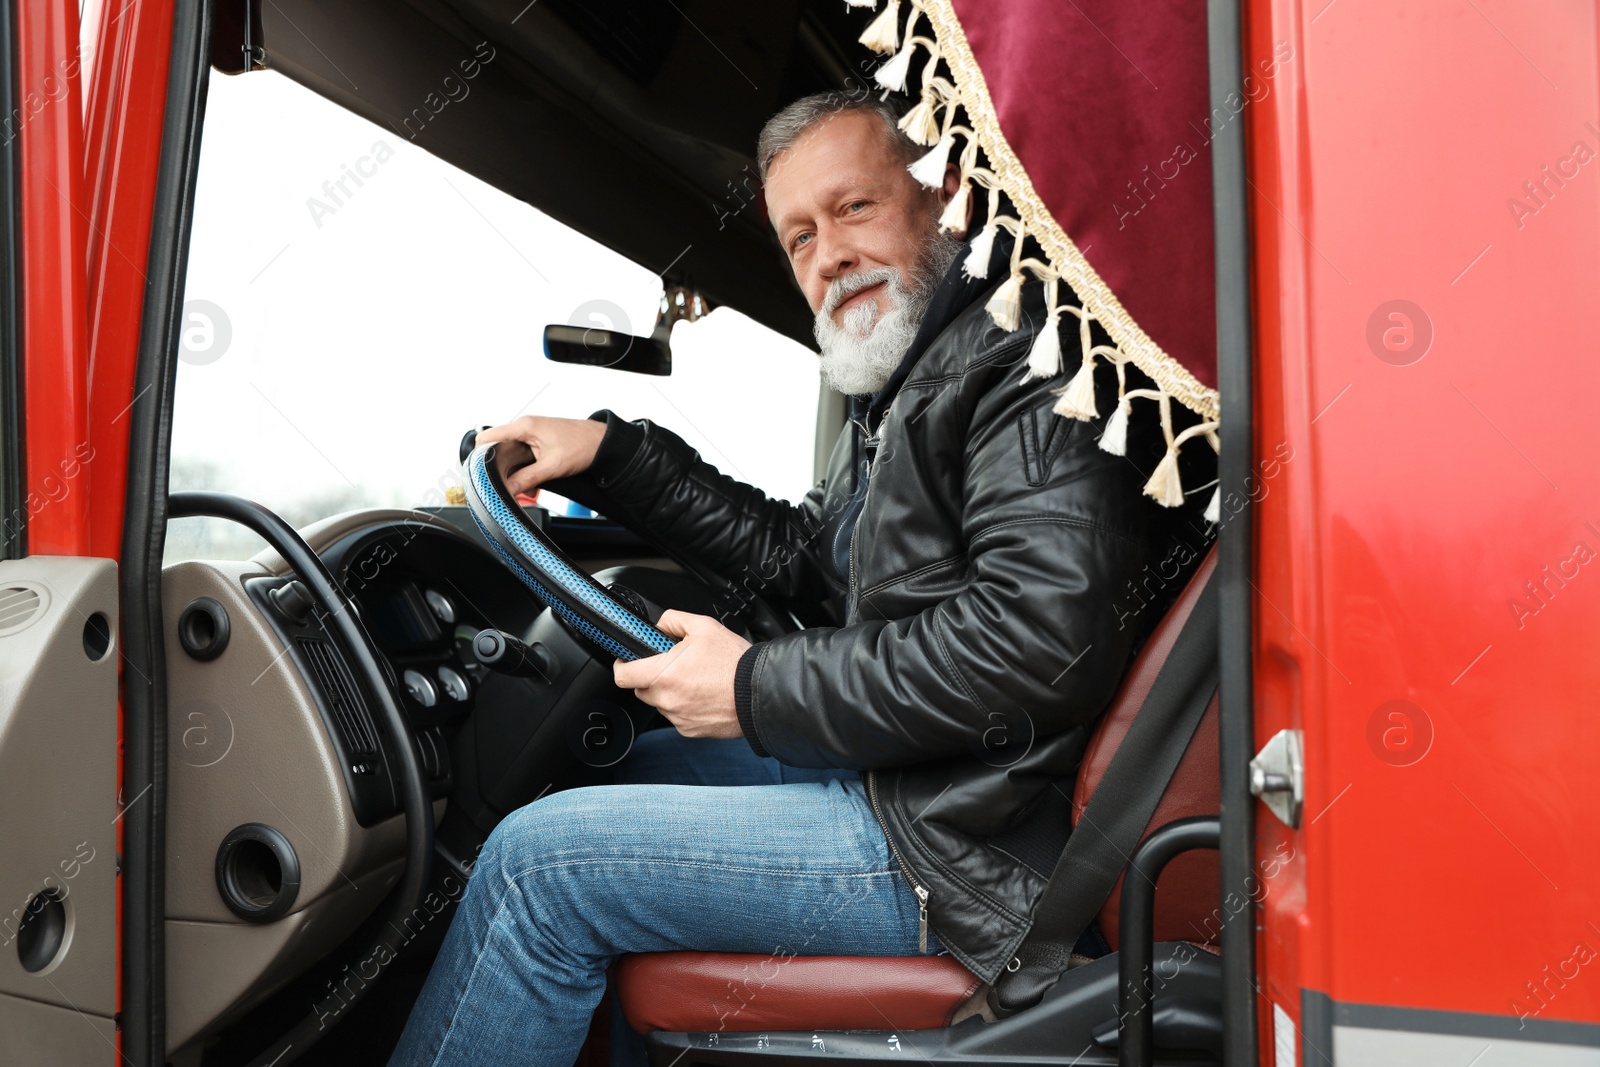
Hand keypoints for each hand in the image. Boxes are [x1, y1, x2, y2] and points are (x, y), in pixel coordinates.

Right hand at [475, 415, 606, 495]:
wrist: (604, 443)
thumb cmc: (583, 446)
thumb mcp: (552, 467)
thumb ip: (527, 478)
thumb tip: (508, 489)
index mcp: (524, 426)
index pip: (488, 437)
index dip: (480, 455)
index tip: (480, 473)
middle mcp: (525, 427)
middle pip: (498, 448)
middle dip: (500, 469)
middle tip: (504, 486)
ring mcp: (531, 434)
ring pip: (511, 455)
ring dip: (515, 472)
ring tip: (525, 488)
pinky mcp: (539, 442)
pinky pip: (523, 457)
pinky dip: (525, 471)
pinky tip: (534, 484)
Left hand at [613, 610, 750, 738]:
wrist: (760, 692)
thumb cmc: (735, 663)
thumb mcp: (704, 627)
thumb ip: (673, 620)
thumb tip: (659, 625)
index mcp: (664, 674)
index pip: (623, 675)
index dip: (622, 665)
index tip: (626, 660)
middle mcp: (668, 700)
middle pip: (641, 689)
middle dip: (651, 677)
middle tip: (672, 666)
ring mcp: (678, 718)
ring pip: (661, 704)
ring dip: (669, 693)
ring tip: (695, 680)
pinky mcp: (690, 730)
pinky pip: (678, 717)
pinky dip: (685, 707)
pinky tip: (703, 695)